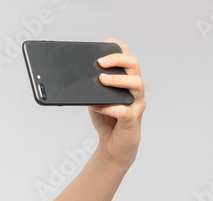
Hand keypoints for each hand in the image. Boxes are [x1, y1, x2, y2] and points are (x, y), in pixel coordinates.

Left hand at [90, 38, 145, 164]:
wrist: (113, 145)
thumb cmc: (106, 118)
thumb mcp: (95, 99)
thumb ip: (91, 88)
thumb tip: (76, 77)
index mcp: (126, 79)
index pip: (126, 57)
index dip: (117, 48)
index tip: (104, 43)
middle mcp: (135, 88)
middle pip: (134, 65)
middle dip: (117, 60)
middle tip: (100, 62)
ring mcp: (137, 102)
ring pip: (136, 84)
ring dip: (118, 80)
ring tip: (102, 80)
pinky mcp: (133, 119)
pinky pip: (124, 110)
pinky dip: (110, 108)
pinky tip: (98, 107)